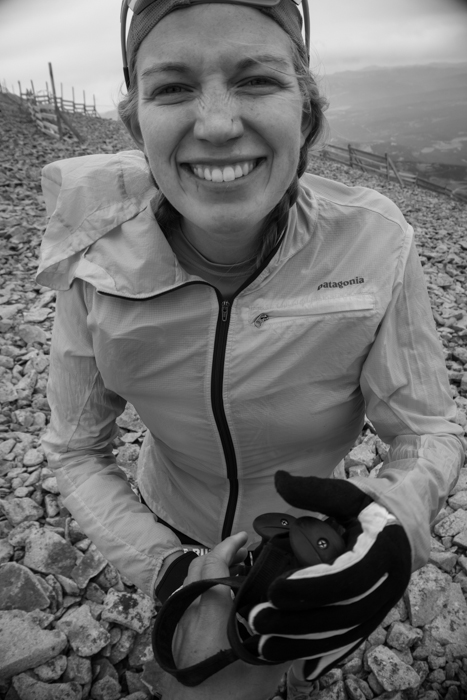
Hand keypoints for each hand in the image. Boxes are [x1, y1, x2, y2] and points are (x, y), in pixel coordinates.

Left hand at [160, 532, 288, 699]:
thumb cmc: (228, 692)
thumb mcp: (266, 665)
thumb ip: (283, 639)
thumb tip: (302, 623)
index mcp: (210, 607)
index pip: (214, 560)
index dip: (229, 544)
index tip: (244, 536)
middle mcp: (191, 609)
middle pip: (199, 567)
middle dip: (221, 554)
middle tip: (243, 553)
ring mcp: (181, 623)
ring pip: (191, 584)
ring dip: (212, 573)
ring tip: (235, 575)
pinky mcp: (177, 638)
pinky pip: (188, 601)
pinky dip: (204, 591)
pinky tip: (221, 605)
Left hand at [248, 471, 411, 680]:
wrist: (403, 526)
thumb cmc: (370, 507)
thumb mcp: (346, 492)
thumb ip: (313, 489)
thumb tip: (279, 479)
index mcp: (381, 552)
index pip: (345, 578)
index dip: (310, 588)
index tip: (273, 591)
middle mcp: (387, 585)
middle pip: (341, 615)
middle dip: (297, 622)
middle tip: (257, 621)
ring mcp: (382, 606)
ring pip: (343, 635)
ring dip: (303, 645)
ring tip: (263, 646)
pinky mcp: (373, 618)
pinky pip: (348, 642)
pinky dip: (323, 655)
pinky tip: (295, 665)